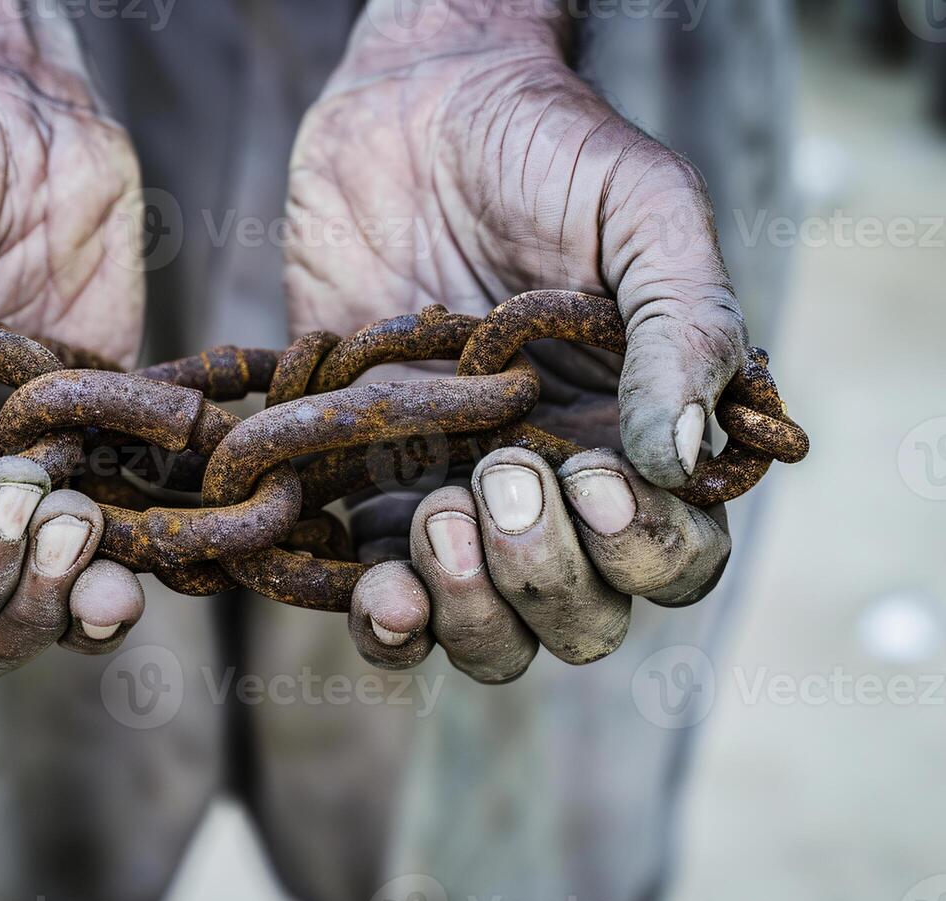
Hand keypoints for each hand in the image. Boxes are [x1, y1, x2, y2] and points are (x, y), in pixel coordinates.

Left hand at [287, 5, 736, 680]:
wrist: (410, 114)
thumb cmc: (546, 154)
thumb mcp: (644, 216)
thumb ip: (683, 328)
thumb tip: (684, 458)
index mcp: (643, 439)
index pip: (675, 558)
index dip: (643, 551)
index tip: (592, 478)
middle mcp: (556, 489)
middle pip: (579, 620)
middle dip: (543, 577)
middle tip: (499, 476)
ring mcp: (458, 493)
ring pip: (484, 633)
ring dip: (466, 612)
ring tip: (436, 519)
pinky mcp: (370, 484)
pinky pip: (380, 598)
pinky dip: (383, 617)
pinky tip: (378, 583)